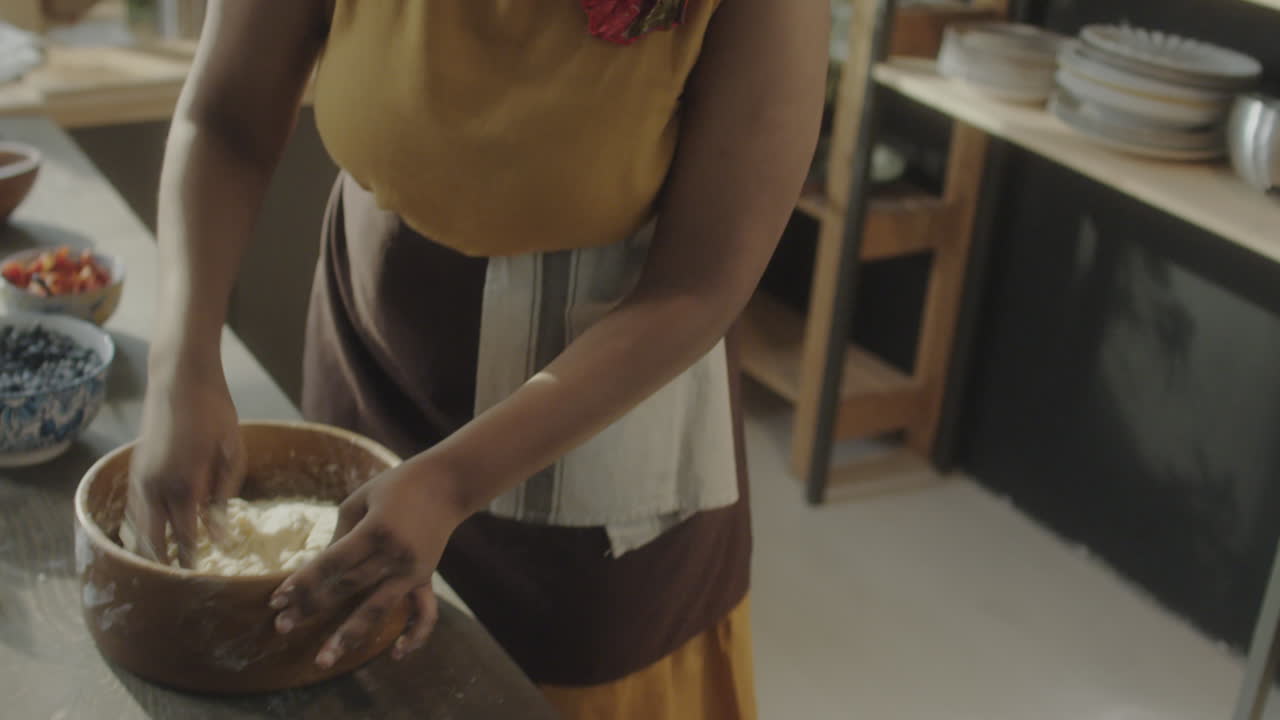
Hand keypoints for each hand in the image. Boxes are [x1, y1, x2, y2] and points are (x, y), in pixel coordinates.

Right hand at [125, 361, 244, 566]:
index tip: (202, 578)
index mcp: (186, 481)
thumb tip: (221, 537)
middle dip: (166, 562)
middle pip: (155, 539)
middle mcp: (156, 483)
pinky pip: (132, 509)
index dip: (193, 558)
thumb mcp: (232, 451)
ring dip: (149, 549)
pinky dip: (140, 528)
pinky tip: (151, 539)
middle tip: (180, 583)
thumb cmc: (216, 411)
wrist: (179, 377)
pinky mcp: (134, 467)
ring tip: (165, 569)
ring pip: (138, 526)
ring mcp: (140, 475)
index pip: (187, 534)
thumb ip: (225, 495)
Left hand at [269, 461, 463, 666]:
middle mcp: (394, 553)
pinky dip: (415, 636)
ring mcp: (412, 569)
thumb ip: (340, 535)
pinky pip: (425, 613)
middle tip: (282, 627)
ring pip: (378, 608)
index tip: (277, 599)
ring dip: (349, 635)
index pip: (332, 562)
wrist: (447, 483)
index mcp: (375, 530)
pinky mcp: (426, 578)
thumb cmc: (396, 486)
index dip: (303, 581)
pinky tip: (397, 654)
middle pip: (347, 588)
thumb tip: (320, 569)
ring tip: (324, 659)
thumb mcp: (361, 500)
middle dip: (312, 608)